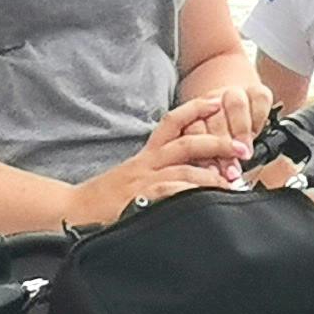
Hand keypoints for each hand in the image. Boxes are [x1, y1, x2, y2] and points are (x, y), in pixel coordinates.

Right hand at [69, 89, 252, 229]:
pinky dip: (190, 194)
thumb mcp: (133, 181)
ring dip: (211, 174)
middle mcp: (147, 164)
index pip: (172, 123)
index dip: (195, 109)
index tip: (217, 101)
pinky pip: (170, 192)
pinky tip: (205, 200)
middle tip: (243, 148)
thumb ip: (160, 175)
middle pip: (187, 142)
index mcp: (146, 156)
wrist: (70, 212)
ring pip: (184, 169)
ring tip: (232, 181)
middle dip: (218, 143)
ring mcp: (143, 181)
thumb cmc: (102, 200)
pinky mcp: (139, 200)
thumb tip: (192, 178)